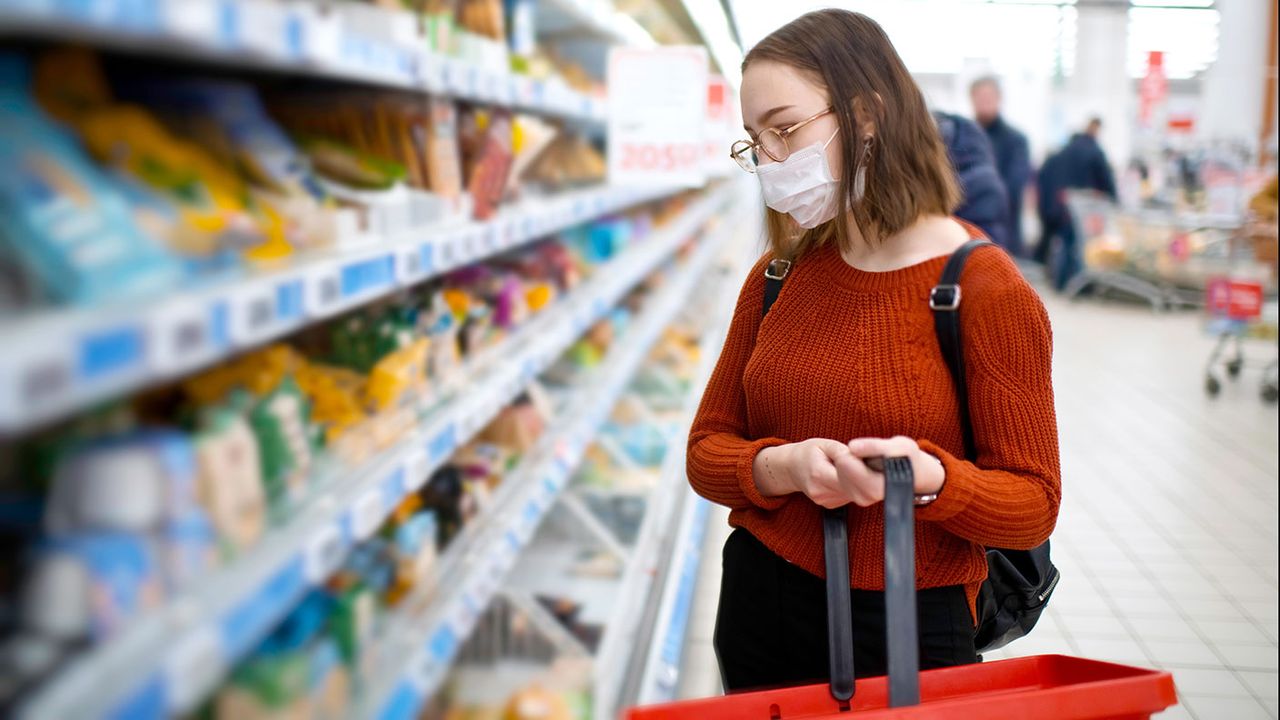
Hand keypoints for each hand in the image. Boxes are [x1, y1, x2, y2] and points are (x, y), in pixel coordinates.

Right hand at [754, 439, 884, 507]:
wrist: (790, 468)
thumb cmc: (808, 453)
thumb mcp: (824, 444)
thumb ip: (843, 452)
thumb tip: (863, 458)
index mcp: (819, 474)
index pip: (849, 479)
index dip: (866, 472)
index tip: (877, 462)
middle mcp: (822, 492)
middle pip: (859, 493)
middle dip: (874, 481)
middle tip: (885, 467)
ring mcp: (826, 501)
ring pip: (858, 497)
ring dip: (867, 484)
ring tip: (869, 469)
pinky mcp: (831, 505)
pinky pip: (852, 497)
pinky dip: (858, 487)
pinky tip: (856, 477)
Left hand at [846, 436, 944, 495]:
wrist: (915, 473)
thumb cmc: (908, 458)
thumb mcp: (899, 447)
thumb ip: (875, 447)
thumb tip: (852, 447)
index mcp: (876, 488)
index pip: (846, 462)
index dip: (854, 450)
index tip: (863, 448)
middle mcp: (865, 498)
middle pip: (840, 465)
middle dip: (849, 455)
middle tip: (867, 453)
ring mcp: (858, 498)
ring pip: (838, 469)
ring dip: (849, 461)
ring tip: (869, 460)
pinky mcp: (853, 496)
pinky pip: (839, 474)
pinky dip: (848, 467)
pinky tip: (864, 467)